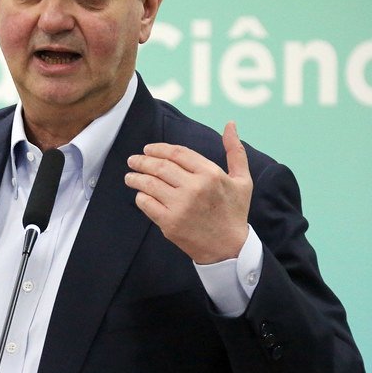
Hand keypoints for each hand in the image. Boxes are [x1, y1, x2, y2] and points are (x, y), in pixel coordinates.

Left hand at [125, 121, 251, 263]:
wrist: (229, 248)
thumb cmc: (234, 212)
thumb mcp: (242, 180)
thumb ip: (235, 151)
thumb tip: (230, 124)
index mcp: (211, 174)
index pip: (177, 153)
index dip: (159, 148)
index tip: (148, 149)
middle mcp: (195, 188)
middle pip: (160, 166)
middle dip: (142, 161)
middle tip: (133, 160)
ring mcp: (180, 206)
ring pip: (150, 184)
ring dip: (135, 177)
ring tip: (130, 176)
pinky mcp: (170, 223)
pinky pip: (147, 204)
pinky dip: (140, 197)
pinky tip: (140, 194)